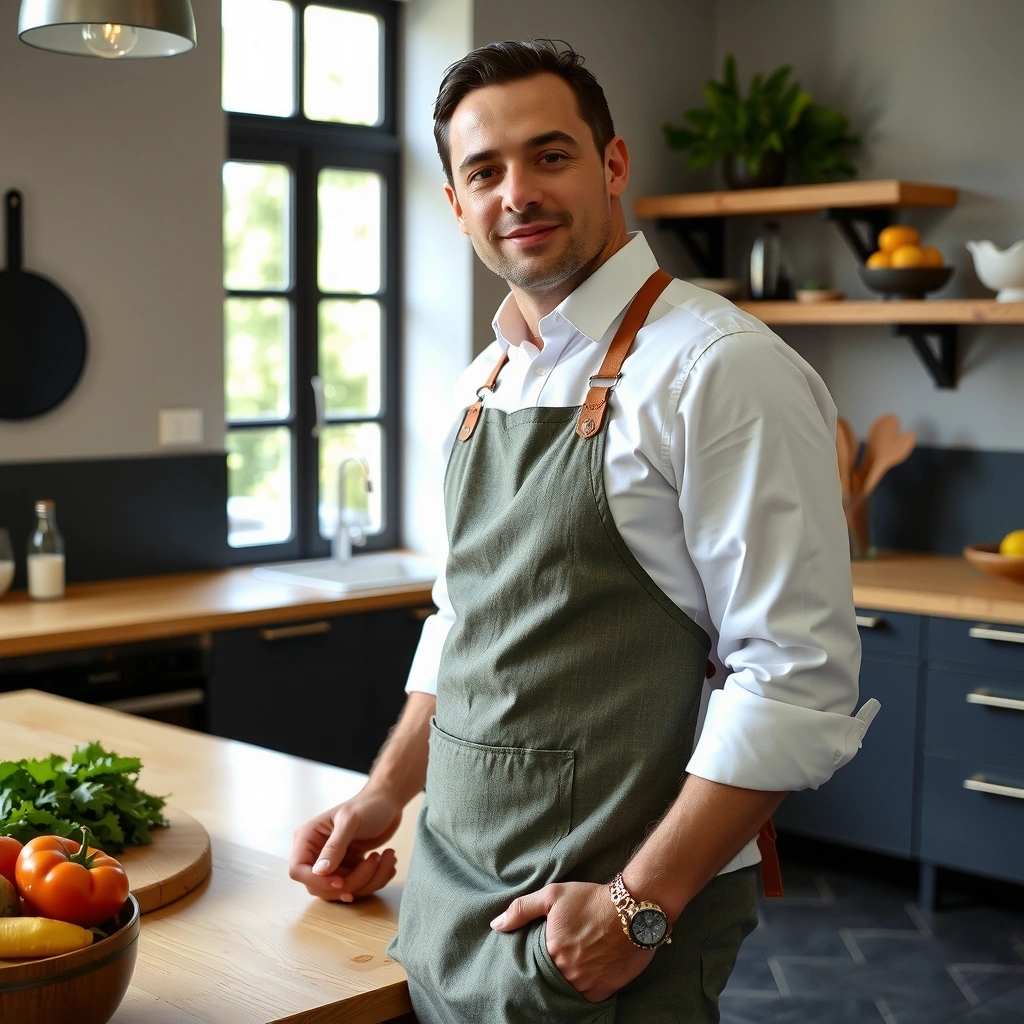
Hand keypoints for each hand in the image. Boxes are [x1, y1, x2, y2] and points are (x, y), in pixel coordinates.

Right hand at [288, 787, 401, 902]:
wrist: (388, 803)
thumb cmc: (368, 806)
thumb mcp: (350, 821)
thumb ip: (335, 846)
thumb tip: (319, 871)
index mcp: (308, 837)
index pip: (298, 870)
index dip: (318, 881)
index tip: (342, 881)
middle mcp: (316, 853)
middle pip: (322, 887)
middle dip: (352, 881)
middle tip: (374, 861)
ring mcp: (333, 863)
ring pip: (342, 891)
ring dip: (369, 880)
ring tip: (385, 856)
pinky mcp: (349, 870)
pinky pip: (358, 888)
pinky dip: (376, 879)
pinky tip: (387, 859)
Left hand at [490, 881, 654, 1001]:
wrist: (632, 909)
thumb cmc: (591, 900)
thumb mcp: (553, 895)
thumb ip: (522, 909)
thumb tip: (496, 925)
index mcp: (551, 951)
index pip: (533, 967)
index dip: (534, 964)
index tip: (535, 961)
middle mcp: (567, 972)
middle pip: (550, 981)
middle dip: (549, 975)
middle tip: (555, 965)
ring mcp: (586, 984)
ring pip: (567, 992)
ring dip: (566, 984)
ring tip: (569, 971)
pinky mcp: (603, 991)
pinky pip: (586, 1000)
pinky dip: (583, 992)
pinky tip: (584, 979)